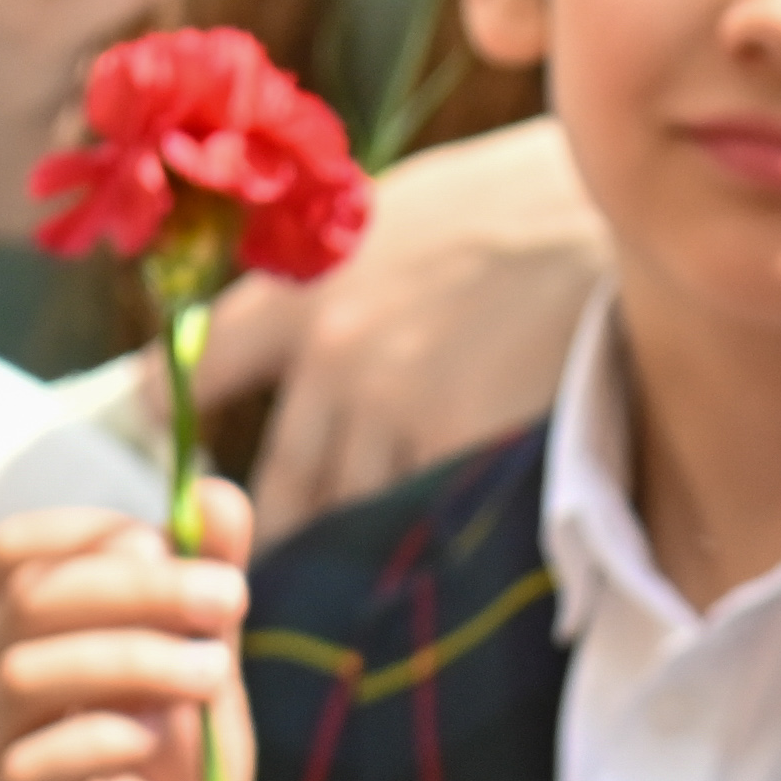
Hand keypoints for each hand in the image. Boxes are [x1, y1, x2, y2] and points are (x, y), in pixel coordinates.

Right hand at [0, 491, 259, 780]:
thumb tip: (212, 491)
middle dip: (139, 590)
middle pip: (28, 603)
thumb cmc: (182, 766)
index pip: (16, 552)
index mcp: (18, 636)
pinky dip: (103, 736)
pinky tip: (157, 737)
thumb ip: (207, 584)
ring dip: (133, 660)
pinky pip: (30, 764)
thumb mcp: (208, 660)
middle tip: (231, 600)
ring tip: (216, 676)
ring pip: (24, 676)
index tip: (183, 550)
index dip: (97, 534)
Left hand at [203, 118, 612, 526]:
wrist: (606, 210)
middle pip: (276, 482)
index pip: (195, 375)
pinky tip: (430, 563)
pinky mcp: (457, 445)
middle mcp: (332, 357)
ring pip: (347, 513)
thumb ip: (333, 275)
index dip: (176, 417)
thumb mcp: (396, 211)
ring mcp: (394, 409)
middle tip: (271, 565)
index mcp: (302, 290)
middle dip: (272, 529)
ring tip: (355, 585)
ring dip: (350, 548)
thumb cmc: (512, 195)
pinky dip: (423, 544)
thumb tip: (289, 330)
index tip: (173, 446)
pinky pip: (420, 519)